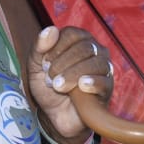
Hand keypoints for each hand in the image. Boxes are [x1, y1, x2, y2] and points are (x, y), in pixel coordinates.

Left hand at [27, 26, 112, 143]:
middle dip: (63, 63)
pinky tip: (81, 86)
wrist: (55, 114)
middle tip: (49, 78)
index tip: (44, 64)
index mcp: (77, 40)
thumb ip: (39, 47)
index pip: (72, 34)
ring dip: (72, 74)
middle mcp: (94, 50)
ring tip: (58, 86)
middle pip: (84, 47)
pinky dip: (92, 82)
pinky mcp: (107, 87)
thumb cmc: (47, 86)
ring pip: (94, 62)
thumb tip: (51, 29)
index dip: (56, 48)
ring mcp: (103, 67)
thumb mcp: (35, 66)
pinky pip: (104, 80)